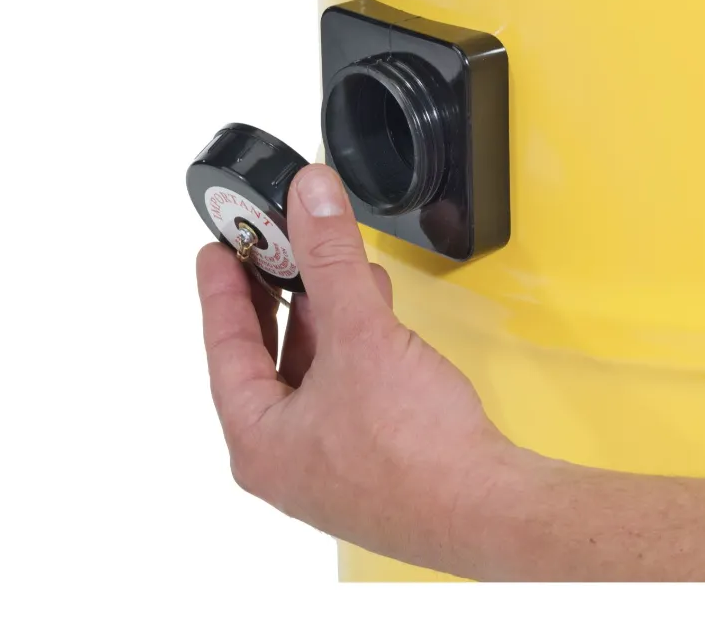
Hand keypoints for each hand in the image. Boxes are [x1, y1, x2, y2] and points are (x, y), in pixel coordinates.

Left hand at [196, 163, 517, 571]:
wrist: (487, 507)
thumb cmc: (413, 449)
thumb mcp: (360, 334)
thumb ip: (331, 258)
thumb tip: (309, 197)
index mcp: (259, 440)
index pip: (225, 349)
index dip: (221, 292)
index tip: (217, 251)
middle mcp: (288, 458)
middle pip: (266, 361)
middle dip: (274, 300)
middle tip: (267, 253)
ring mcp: (332, 464)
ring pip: (311, 374)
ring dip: (321, 319)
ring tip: (326, 273)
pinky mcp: (374, 459)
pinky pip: (347, 387)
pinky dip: (353, 345)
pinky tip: (374, 315)